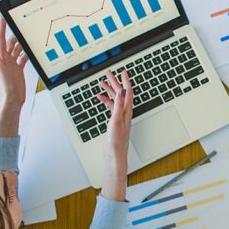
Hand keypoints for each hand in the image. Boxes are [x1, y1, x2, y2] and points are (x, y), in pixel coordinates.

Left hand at [0, 18, 28, 136]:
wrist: (11, 101)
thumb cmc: (5, 88)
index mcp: (0, 58)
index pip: (1, 39)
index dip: (2, 28)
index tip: (3, 17)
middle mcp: (5, 60)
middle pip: (10, 42)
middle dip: (14, 33)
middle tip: (21, 25)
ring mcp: (12, 64)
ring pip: (17, 49)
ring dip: (21, 42)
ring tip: (26, 36)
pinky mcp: (18, 70)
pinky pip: (22, 58)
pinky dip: (26, 53)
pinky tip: (29, 50)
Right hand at [96, 70, 132, 200]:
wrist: (114, 156)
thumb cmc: (116, 142)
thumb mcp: (116, 121)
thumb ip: (119, 105)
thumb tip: (122, 91)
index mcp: (126, 111)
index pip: (127, 92)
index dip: (125, 81)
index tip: (123, 71)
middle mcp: (125, 113)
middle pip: (121, 94)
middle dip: (115, 82)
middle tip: (109, 73)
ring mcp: (119, 117)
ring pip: (115, 100)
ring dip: (110, 91)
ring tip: (102, 83)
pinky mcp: (114, 122)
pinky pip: (110, 108)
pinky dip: (106, 101)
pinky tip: (100, 98)